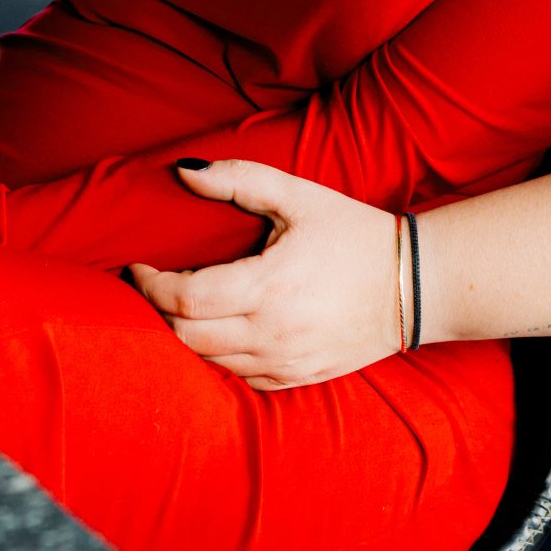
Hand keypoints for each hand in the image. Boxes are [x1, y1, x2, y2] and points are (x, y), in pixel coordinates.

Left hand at [131, 161, 400, 389]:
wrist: (413, 283)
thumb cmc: (352, 233)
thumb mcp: (298, 196)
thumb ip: (238, 179)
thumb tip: (183, 171)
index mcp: (267, 287)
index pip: (183, 298)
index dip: (150, 284)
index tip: (137, 266)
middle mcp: (271, 334)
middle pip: (185, 336)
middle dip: (158, 311)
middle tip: (152, 285)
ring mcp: (284, 363)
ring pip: (207, 363)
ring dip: (183, 335)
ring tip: (179, 305)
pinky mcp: (296, 379)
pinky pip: (238, 377)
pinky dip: (216, 357)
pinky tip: (217, 331)